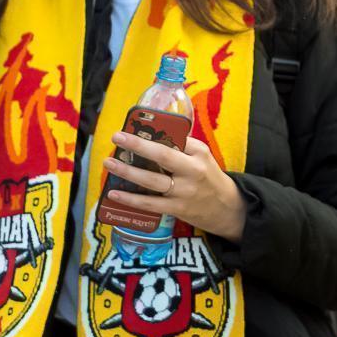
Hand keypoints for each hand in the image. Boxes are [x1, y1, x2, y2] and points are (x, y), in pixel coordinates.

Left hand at [102, 132, 246, 241]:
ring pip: (152, 180)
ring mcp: (184, 192)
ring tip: (109, 163)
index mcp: (198, 154)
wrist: (228, 208)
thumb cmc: (209, 177)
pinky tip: (115, 193)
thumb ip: (182, 146)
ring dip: (128, 172)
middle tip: (117, 137)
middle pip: (162, 156)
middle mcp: (192, 171)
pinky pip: (151, 204)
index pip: (175, 140)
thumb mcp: (202, 156)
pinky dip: (131, 199)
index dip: (153, 133)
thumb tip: (153, 136)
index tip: (132, 127)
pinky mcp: (178, 209)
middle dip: (137, 145)